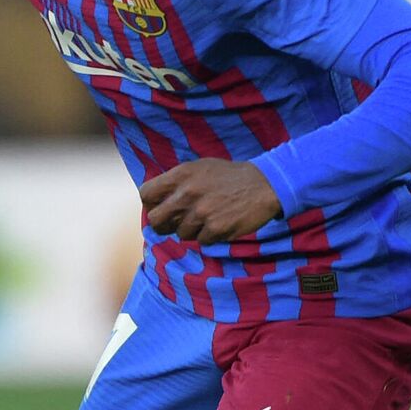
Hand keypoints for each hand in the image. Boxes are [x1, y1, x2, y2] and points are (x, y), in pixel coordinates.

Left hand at [139, 159, 281, 243]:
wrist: (264, 185)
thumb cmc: (228, 177)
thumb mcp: (198, 168)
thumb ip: (175, 182)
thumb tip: (154, 201)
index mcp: (180, 175)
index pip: (146, 194)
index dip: (151, 204)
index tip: (160, 207)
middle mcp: (187, 194)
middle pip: (156, 220)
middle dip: (164, 224)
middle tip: (177, 222)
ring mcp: (201, 213)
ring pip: (180, 234)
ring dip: (192, 230)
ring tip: (207, 218)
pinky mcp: (215, 229)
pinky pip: (201, 241)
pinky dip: (209, 236)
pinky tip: (220, 223)